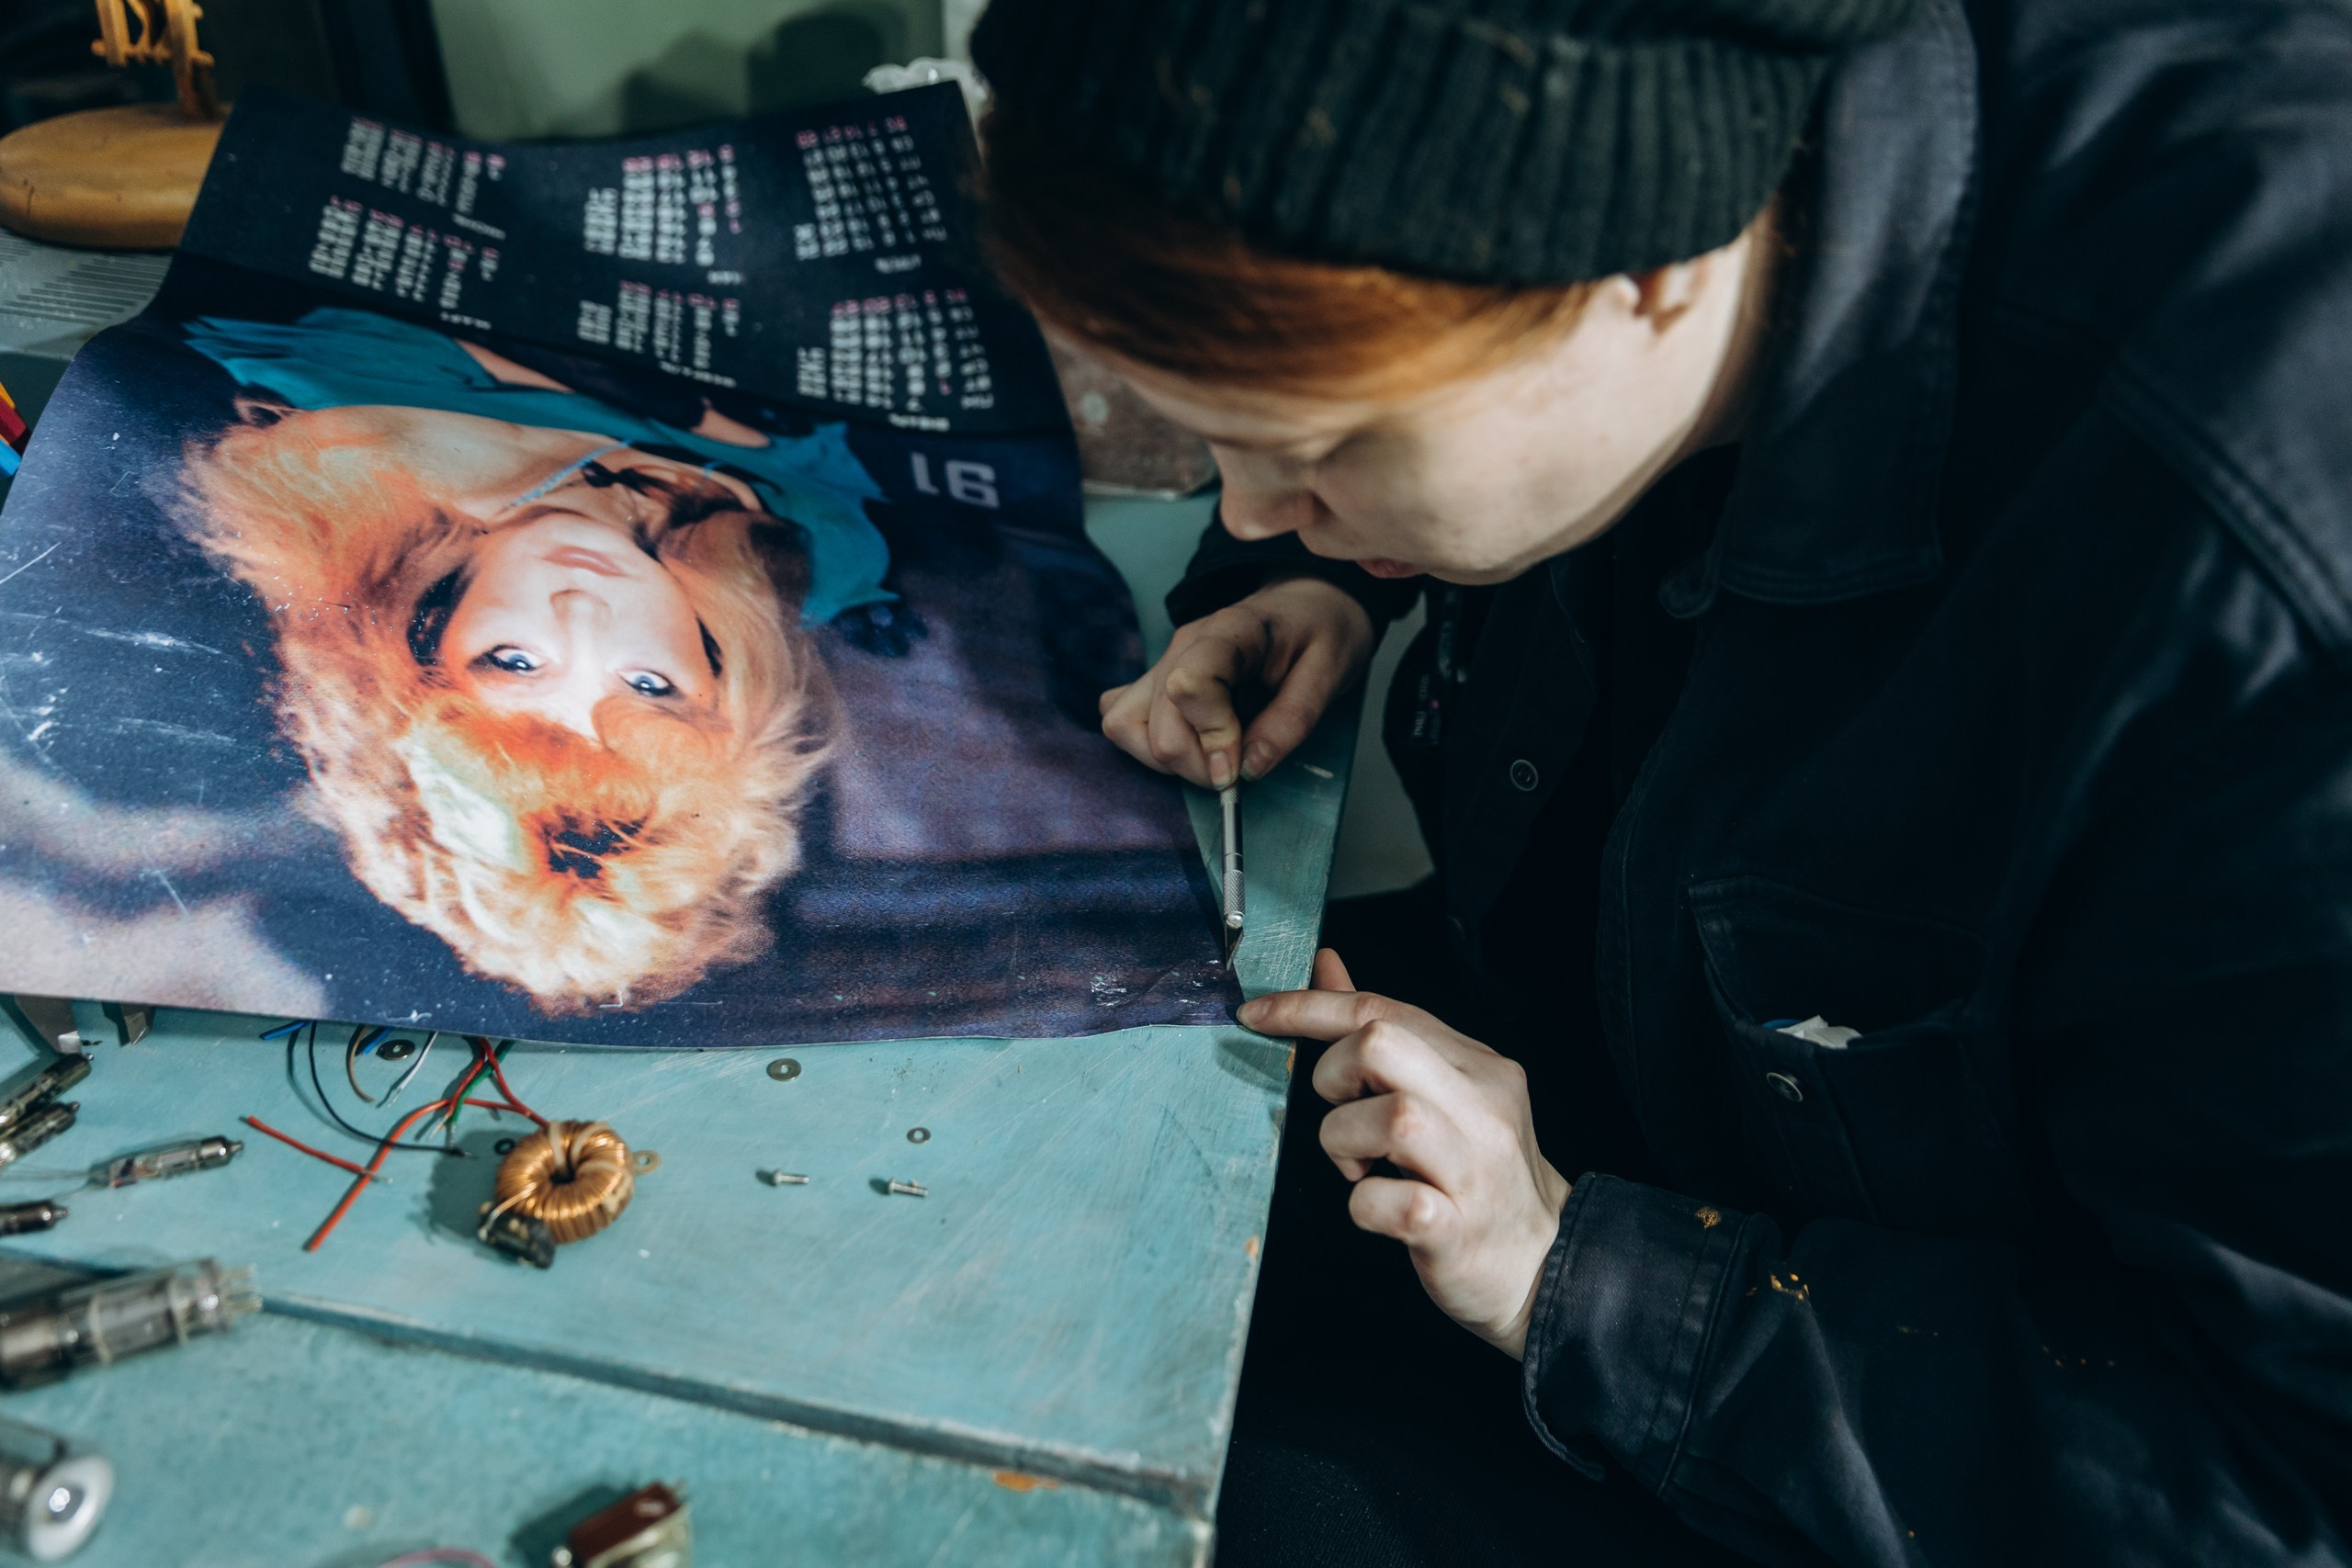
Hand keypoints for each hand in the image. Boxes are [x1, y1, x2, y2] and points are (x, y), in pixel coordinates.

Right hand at [1099, 576, 1372, 788]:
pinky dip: (1143, 745)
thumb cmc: (1321, 633)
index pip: (1189, 684)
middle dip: (1197, 766)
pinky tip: (1189, 743)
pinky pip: (1121, 717)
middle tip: (1237, 773)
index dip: (1212, 737)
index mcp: (1230, 633)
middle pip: (1158, 724)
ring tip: (1211, 760)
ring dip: (1165, 760)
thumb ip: (1291, 722)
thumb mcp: (1330, 674)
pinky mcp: (1153, 680)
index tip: (1239, 766)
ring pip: (1124, 725)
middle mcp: (1184, 645)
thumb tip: (1247, 770)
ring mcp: (1163, 662)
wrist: (1305, 602)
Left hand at [1239, 950, 1572, 1357]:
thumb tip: (1327, 967)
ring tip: (1358, 1166)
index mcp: (1476, 1064)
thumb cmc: (1477, 1173)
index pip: (1382, 1009)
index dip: (1307, 1006)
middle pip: (1383, 1043)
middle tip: (1340, 1111)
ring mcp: (1473, 1169)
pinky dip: (1363, 1205)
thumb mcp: (1442, 1089)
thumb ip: (1386, 1031)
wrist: (1542, 1260)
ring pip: (1391, 1117)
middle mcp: (1481, 1107)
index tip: (1255, 1016)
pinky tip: (1375, 1208)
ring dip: (1344, 1141)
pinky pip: (1391, 1202)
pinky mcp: (1457, 1228)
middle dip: (1332, 1073)